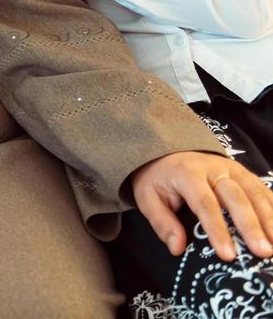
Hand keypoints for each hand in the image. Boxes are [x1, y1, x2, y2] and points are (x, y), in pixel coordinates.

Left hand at [131, 151, 272, 260]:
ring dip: (269, 220)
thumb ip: (161, 222)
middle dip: (251, 226)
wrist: (168, 152)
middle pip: (236, 197)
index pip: (205, 204)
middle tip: (263, 252)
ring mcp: (233, 169)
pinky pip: (264, 191)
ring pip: (255, 193)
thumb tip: (177, 248)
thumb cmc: (159, 180)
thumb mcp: (147, 197)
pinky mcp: (246, 174)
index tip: (227, 255)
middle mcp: (214, 168)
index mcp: (187, 173)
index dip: (217, 230)